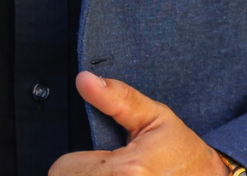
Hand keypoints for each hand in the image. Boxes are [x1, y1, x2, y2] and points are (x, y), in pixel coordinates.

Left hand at [48, 71, 226, 174]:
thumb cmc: (183, 153)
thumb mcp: (154, 116)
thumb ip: (117, 98)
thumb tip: (85, 80)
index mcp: (126, 171)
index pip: (63, 169)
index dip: (74, 160)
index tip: (93, 156)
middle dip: (81, 173)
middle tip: (106, 167)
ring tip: (113, 175)